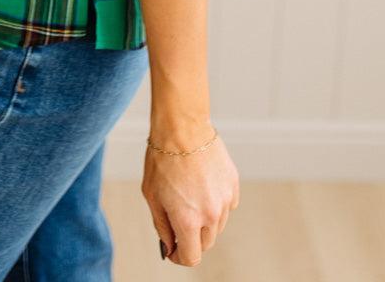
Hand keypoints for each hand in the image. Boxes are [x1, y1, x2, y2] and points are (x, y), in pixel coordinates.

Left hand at [141, 125, 239, 267]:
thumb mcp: (152, 196)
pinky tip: (203, 186)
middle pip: (205, 243)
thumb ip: (162, 226)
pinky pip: (227, 205)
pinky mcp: (233, 184)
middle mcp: (210, 214)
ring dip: (204, 220)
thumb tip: (170, 246)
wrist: (182, 127)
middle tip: (178, 220)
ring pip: (217, 225)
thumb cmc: (162, 159)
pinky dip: (216, 203)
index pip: (191, 257)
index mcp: (188, 220)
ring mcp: (225, 199)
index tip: (174, 250)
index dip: (179, 257)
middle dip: (191, 238)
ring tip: (189, 196)